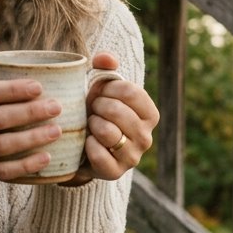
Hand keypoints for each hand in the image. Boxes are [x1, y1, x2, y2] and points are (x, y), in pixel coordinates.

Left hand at [64, 51, 158, 185]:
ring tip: (90, 123)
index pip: (132, 92)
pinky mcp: (115, 173)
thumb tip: (105, 59)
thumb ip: (104, 66)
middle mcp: (146, 137)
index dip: (109, 88)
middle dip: (98, 105)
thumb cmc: (96, 110)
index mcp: (149, 114)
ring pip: (109, 133)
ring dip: (92, 124)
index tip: (99, 91)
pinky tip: (87, 141)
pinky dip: (88, 145)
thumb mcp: (101, 86)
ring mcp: (133, 157)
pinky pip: (99, 155)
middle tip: (92, 108)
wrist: (83, 145)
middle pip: (118, 111)